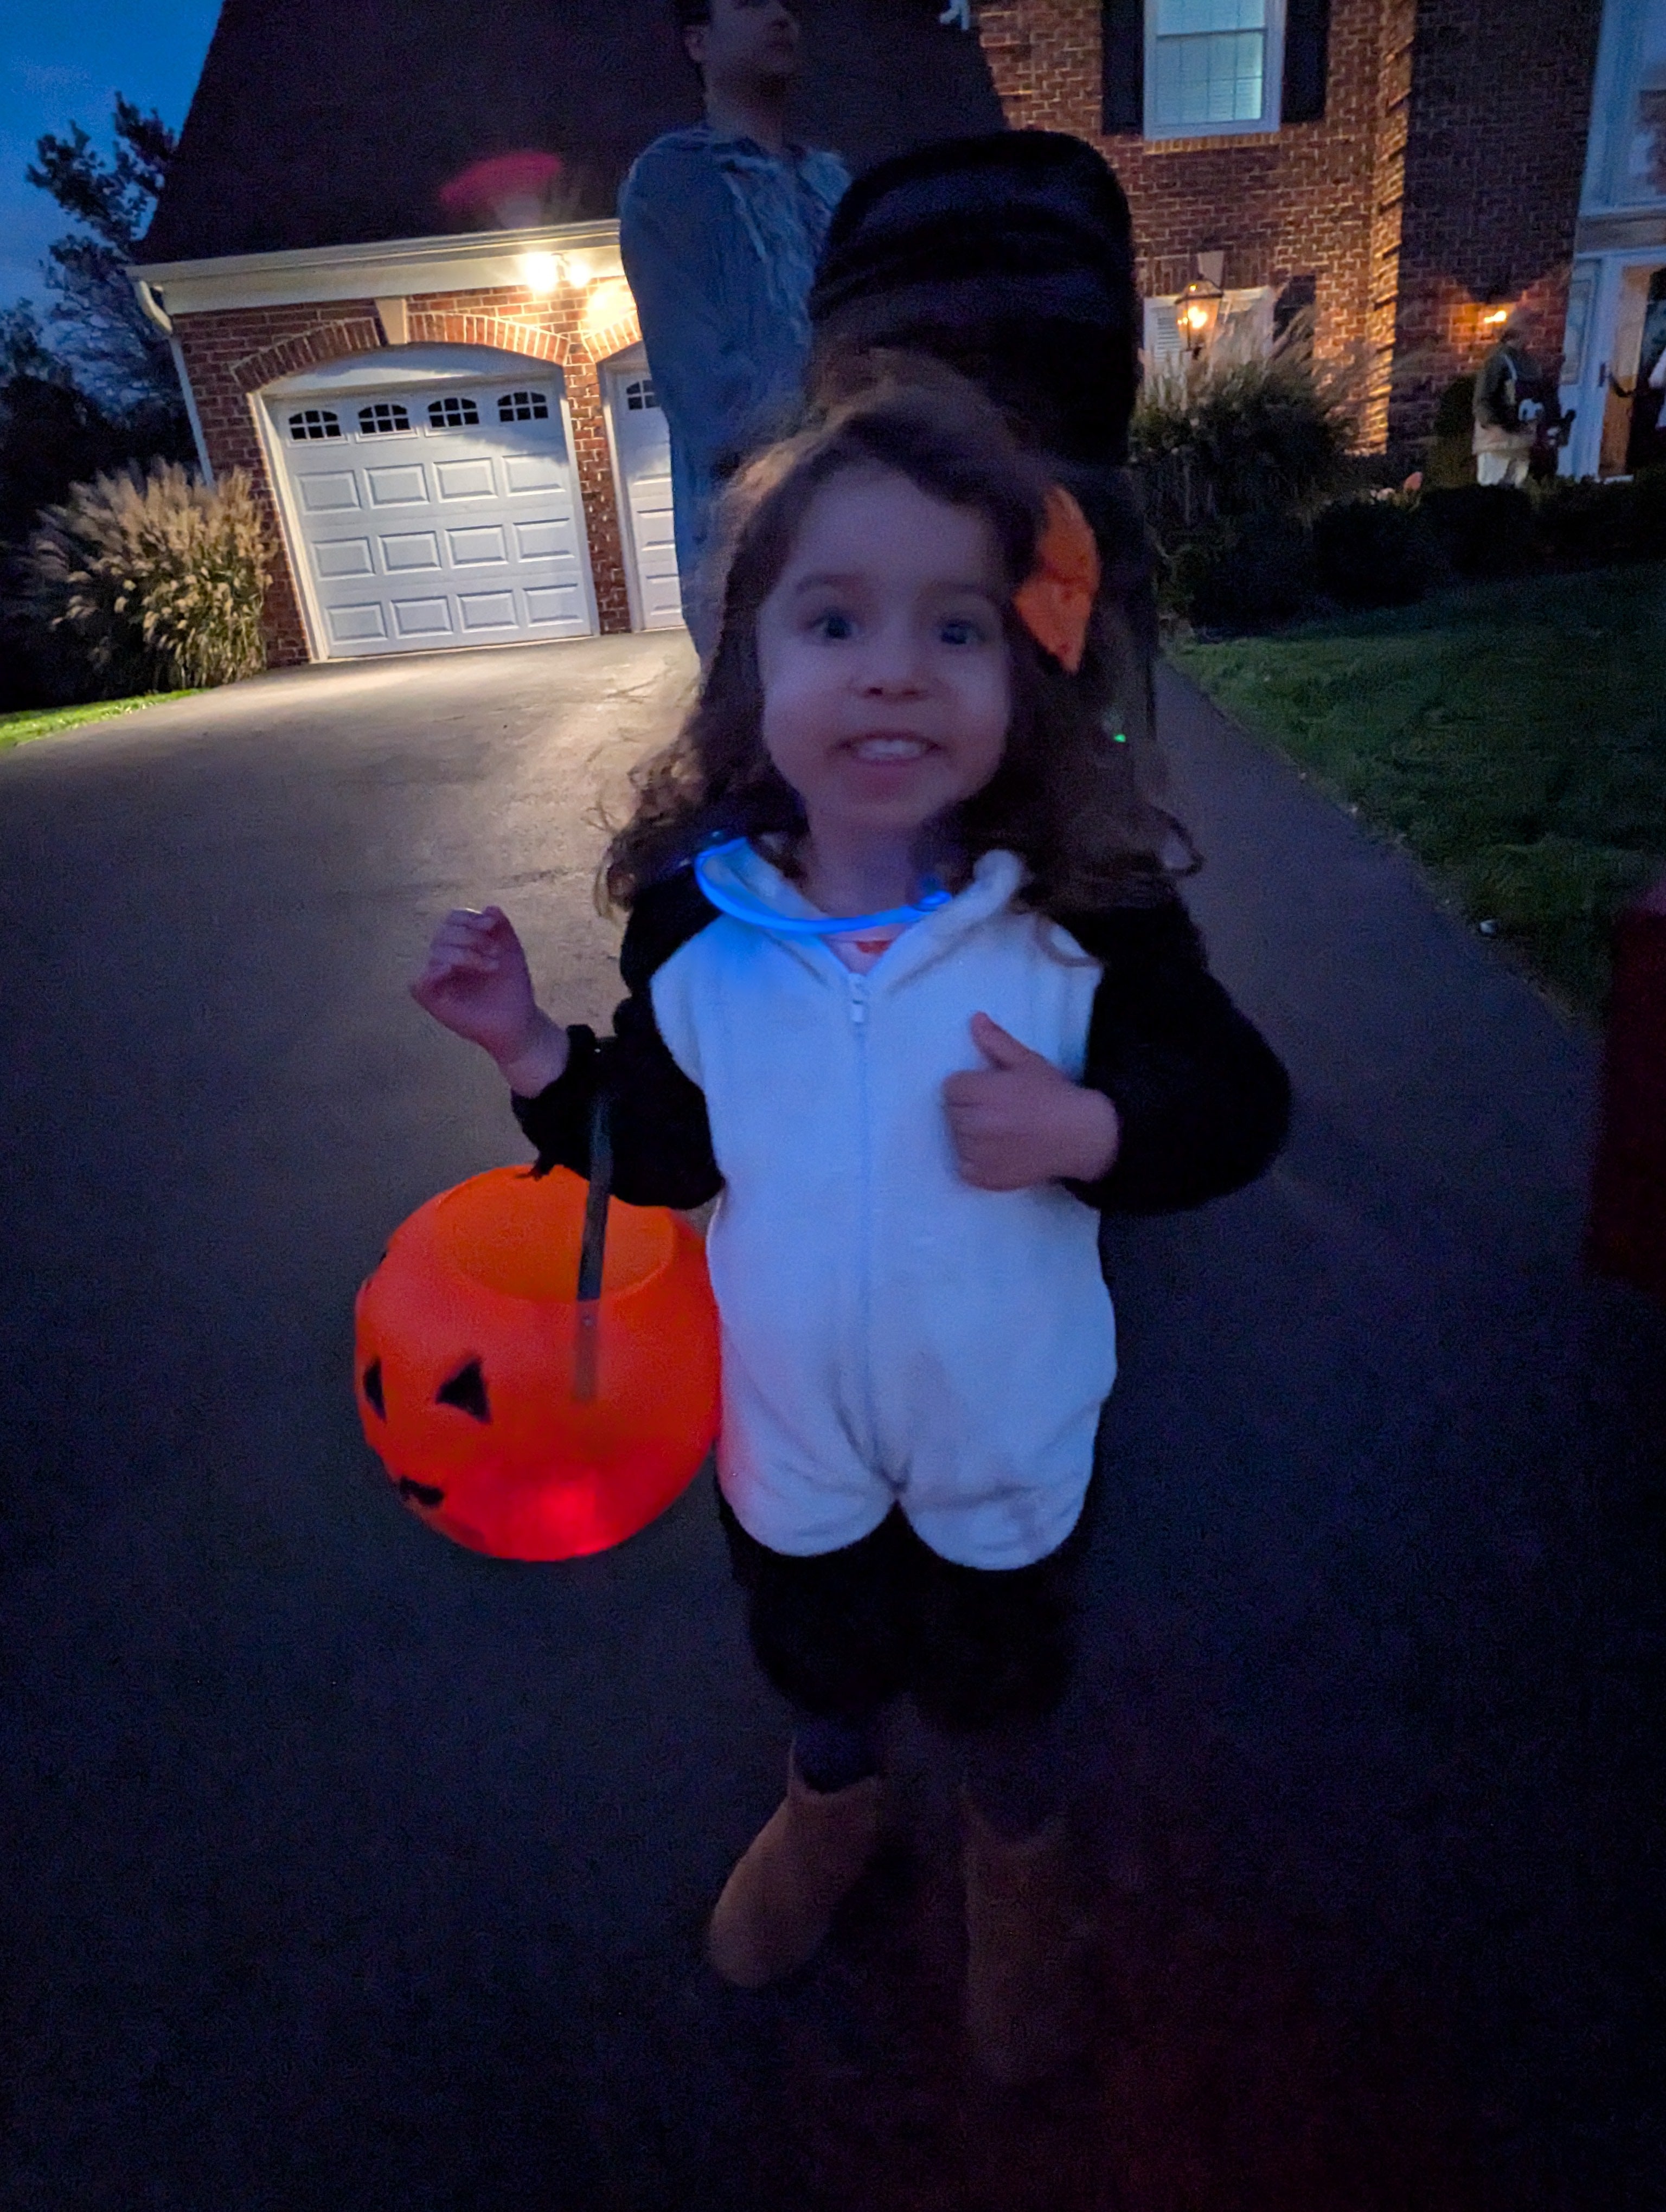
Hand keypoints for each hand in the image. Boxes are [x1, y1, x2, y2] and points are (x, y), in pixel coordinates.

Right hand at [410, 907, 568, 1091]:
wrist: (519, 1020)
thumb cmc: (512, 986)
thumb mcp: (511, 951)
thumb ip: (501, 928)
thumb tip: (489, 908)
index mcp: (460, 944)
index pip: (452, 920)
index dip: (469, 918)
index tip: (492, 925)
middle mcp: (445, 959)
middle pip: (443, 933)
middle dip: (472, 938)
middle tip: (497, 953)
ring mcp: (438, 980)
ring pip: (436, 953)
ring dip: (466, 954)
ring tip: (492, 966)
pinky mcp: (433, 1001)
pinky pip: (418, 982)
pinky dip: (431, 972)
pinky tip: (450, 969)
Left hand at [942, 1013, 1119, 1191]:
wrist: (1082, 1135)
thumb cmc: (1054, 1095)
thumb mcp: (1027, 1062)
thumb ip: (997, 1042)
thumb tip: (974, 1019)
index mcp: (984, 1092)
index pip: (952, 1087)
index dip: (968, 1086)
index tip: (987, 1090)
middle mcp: (978, 1123)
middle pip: (951, 1112)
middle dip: (968, 1108)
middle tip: (995, 1110)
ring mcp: (981, 1154)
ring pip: (956, 1139)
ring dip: (970, 1134)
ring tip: (998, 1131)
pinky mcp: (986, 1178)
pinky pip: (964, 1168)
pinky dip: (974, 1162)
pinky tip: (996, 1152)